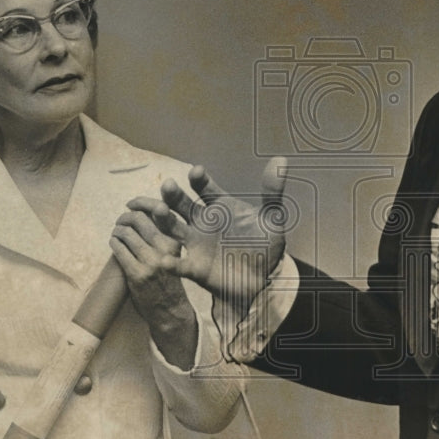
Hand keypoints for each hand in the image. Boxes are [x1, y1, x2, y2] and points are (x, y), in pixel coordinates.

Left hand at [110, 210, 197, 369]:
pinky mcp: (136, 273)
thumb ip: (161, 237)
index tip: (132, 205)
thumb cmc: (170, 280)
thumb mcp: (173, 254)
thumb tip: (141, 215)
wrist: (171, 310)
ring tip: (116, 232)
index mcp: (176, 241)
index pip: (158, 212)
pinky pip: (119, 250)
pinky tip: (114, 243)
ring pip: (126, 233)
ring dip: (117, 230)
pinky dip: (114, 242)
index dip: (141, 204)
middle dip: (125, 217)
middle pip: (139, 220)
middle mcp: (165, 249)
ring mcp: (150, 261)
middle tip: (121, 220)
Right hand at [126, 157, 288, 316]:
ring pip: (173, 228)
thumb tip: (280, 160)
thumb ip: (272, 192)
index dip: (199, 179)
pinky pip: (180, 264)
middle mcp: (202, 222)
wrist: (263, 279)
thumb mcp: (272, 219)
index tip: (197, 172)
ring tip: (158, 211)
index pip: (205, 188)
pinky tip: (164, 261)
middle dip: (173, 195)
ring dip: (163, 220)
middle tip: (168, 185)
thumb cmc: (263, 245)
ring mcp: (196, 244)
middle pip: (182, 204)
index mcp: (219, 207)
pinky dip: (171, 263)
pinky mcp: (195, 268)